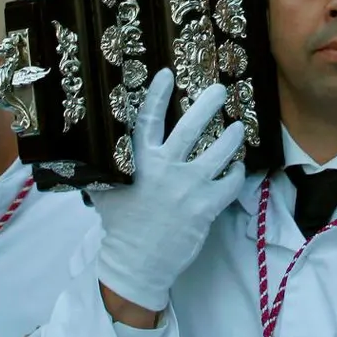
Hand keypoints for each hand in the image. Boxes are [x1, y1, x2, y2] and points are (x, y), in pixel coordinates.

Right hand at [93, 69, 246, 318]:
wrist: (136, 263)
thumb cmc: (121, 225)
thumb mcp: (106, 189)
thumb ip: (108, 165)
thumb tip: (98, 145)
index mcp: (138, 161)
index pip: (147, 119)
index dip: (157, 95)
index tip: (168, 74)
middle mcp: (164, 169)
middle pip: (190, 128)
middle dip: (208, 105)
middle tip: (221, 90)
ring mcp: (187, 188)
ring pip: (218, 153)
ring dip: (231, 138)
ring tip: (238, 128)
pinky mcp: (205, 207)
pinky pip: (229, 184)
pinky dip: (235, 174)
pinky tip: (236, 169)